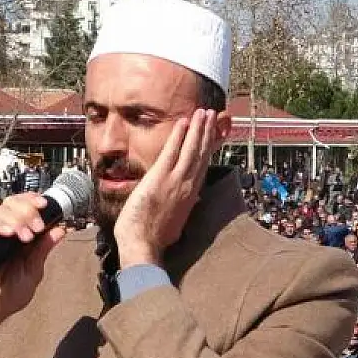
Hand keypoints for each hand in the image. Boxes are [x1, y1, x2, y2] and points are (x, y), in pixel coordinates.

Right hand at [0, 193, 66, 357]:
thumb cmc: (11, 294)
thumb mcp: (34, 271)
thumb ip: (43, 250)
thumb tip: (61, 229)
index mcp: (22, 235)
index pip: (26, 207)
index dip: (33, 200)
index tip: (44, 204)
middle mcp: (7, 231)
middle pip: (12, 203)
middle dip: (27, 210)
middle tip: (37, 227)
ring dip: (16, 219)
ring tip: (25, 237)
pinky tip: (9, 234)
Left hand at [114, 109, 221, 267]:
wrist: (143, 245)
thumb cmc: (153, 239)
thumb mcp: (175, 222)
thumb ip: (182, 208)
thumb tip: (189, 203)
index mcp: (190, 196)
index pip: (202, 166)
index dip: (209, 148)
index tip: (215, 135)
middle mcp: (187, 186)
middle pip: (201, 154)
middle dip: (207, 133)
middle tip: (213, 116)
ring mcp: (175, 181)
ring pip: (191, 149)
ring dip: (198, 129)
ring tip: (204, 113)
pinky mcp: (160, 178)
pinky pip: (172, 151)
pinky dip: (179, 135)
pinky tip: (184, 122)